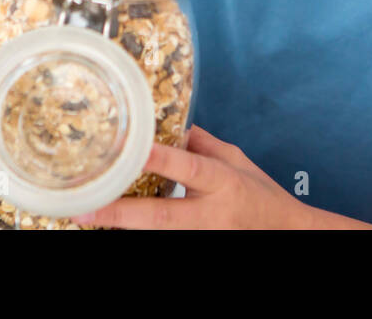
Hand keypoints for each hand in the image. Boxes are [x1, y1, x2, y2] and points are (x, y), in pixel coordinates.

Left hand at [72, 126, 312, 228]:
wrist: (288, 235)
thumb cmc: (261, 196)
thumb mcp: (237, 161)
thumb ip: (202, 144)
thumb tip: (169, 125)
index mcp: (223, 183)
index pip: (188, 167)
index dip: (160, 159)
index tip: (130, 150)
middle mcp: (210, 214)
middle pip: (161, 217)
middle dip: (120, 213)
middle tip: (83, 208)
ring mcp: (203, 237)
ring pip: (158, 234)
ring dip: (123, 225)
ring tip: (85, 217)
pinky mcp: (199, 245)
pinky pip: (165, 239)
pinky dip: (137, 231)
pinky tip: (110, 225)